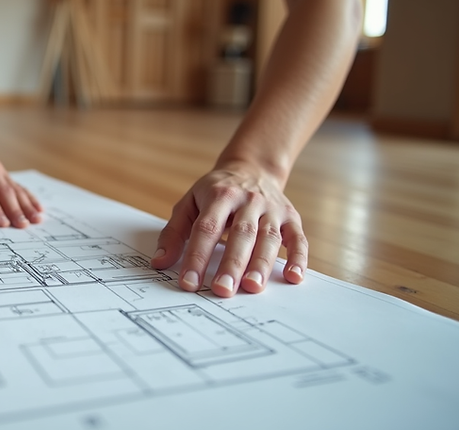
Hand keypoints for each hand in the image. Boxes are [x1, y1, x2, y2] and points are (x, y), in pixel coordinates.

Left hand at [0, 135, 41, 227]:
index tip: (2, 223)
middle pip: (3, 191)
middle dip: (14, 209)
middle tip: (22, 226)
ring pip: (14, 189)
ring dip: (26, 205)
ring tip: (36, 219)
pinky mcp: (4, 174)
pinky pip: (19, 186)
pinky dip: (29, 198)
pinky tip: (39, 208)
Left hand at [150, 162, 306, 296]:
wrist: (252, 168)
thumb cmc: (216, 192)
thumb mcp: (190, 203)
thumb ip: (174, 233)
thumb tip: (159, 262)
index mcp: (219, 196)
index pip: (207, 228)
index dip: (197, 256)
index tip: (189, 283)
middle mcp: (248, 200)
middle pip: (241, 234)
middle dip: (232, 264)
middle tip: (222, 290)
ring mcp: (272, 209)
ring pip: (269, 237)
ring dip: (261, 264)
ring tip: (252, 287)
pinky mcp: (291, 217)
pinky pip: (298, 238)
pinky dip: (299, 258)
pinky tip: (294, 277)